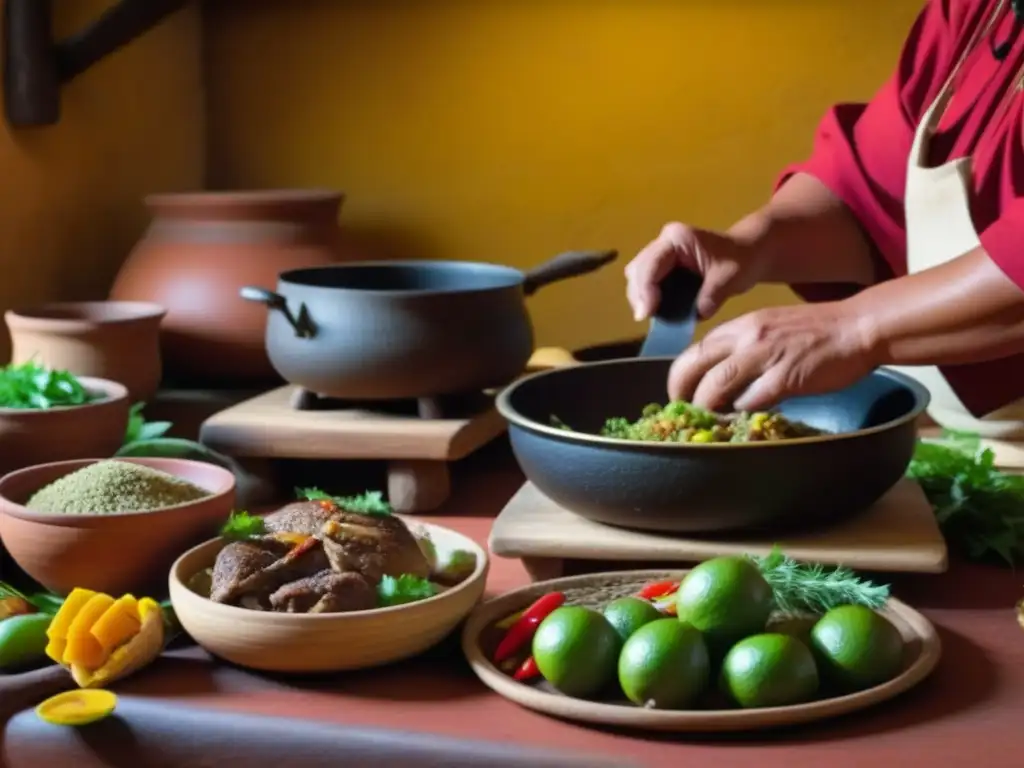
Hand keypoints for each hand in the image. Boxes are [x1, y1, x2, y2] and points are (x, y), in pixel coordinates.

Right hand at [625, 222, 766, 320]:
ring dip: (640, 297)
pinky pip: (646, 282)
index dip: (645, 291)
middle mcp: (664, 243)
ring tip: (651, 316)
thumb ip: (711, 297)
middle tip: (647, 318)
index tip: (647, 315)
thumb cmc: (742, 260)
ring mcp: (661, 254)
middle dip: (639, 295)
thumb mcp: (730, 278)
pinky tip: (657, 312)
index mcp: (677, 238)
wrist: (750, 253)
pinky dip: (647, 298)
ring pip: (637, 276)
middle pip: (637, 270)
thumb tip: (694, 316)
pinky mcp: (663, 266)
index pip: (651, 265)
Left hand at [667, 301, 879, 410]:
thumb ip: (742, 348)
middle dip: (681, 392)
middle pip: (694, 366)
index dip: (681, 375)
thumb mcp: (769, 327)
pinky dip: (743, 411)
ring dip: (707, 407)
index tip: (680, 393)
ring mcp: (764, 356)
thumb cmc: (817, 331)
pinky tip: (746, 417)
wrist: (858, 327)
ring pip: (716, 386)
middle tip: (682, 410)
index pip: (696, 350)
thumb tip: (720, 376)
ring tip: (710, 419)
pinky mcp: (785, 378)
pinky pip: (751, 400)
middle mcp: (746, 337)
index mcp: (740, 325)